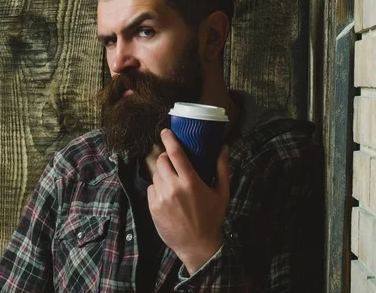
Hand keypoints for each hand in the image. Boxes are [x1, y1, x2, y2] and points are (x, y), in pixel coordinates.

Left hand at [147, 128, 229, 274]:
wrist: (198, 246)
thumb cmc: (212, 218)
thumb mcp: (222, 193)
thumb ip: (222, 168)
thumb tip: (223, 147)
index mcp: (190, 181)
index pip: (175, 152)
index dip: (168, 138)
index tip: (165, 131)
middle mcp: (173, 187)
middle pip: (161, 160)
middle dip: (166, 158)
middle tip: (173, 162)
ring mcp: (161, 198)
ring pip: (156, 174)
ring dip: (163, 174)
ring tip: (173, 183)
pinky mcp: (153, 207)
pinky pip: (151, 188)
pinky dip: (157, 188)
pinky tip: (168, 196)